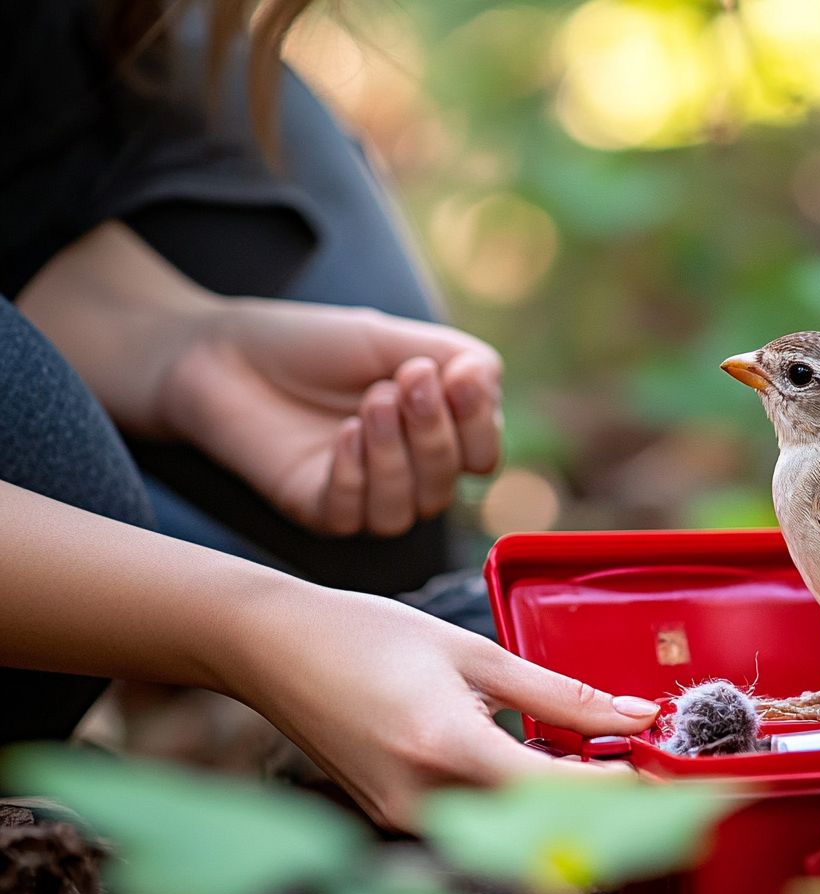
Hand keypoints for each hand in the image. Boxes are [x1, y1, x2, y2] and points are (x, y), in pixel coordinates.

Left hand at [164, 299, 502, 535]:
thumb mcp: (390, 338)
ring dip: (396, 457)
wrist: (219, 353)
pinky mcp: (316, 510)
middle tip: (407, 380)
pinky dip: (355, 476)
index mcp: (431, 430)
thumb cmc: (307, 345)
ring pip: (407, 511)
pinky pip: (354, 517)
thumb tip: (487, 380)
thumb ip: (452, 356)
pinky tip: (342, 435)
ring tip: (371, 403)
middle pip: (448, 484)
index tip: (458, 376)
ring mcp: (361, 495)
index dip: (478, 424)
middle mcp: (403, 471)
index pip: (481, 454)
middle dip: (435, 433)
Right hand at [233, 585, 660, 827]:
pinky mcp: (395, 817)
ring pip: (506, 831)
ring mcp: (404, 818)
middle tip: (641, 773)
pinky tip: (538, 765)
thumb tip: (632, 715)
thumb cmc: (368, 635)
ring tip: (598, 765)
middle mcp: (423, 799)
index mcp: (446, 747)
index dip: (620, 792)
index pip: (556, 794)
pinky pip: (473, 822)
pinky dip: (515, 802)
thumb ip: (558, 693)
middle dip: (599, 808)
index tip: (664, 775)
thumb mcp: (473, 652)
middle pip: (536, 826)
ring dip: (559, 807)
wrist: (275, 649)